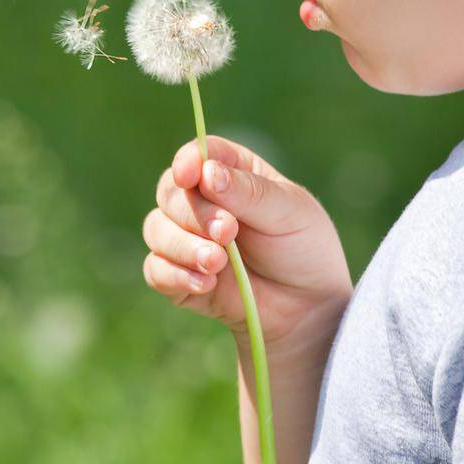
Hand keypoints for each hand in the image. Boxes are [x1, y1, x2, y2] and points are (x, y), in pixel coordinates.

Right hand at [142, 133, 353, 355]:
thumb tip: (206, 173)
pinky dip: (175, 275)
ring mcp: (188, 239)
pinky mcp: (179, 276)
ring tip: (217, 263)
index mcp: (232, 172)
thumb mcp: (289, 212)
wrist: (308, 308)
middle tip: (228, 232)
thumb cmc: (303, 248)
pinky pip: (155, 269)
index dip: (188, 161)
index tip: (190, 176)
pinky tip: (205, 284)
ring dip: (182, 245)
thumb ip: (249, 192)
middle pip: (171, 191)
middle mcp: (203, 201)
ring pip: (156, 229)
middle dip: (195, 213)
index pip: (198, 154)